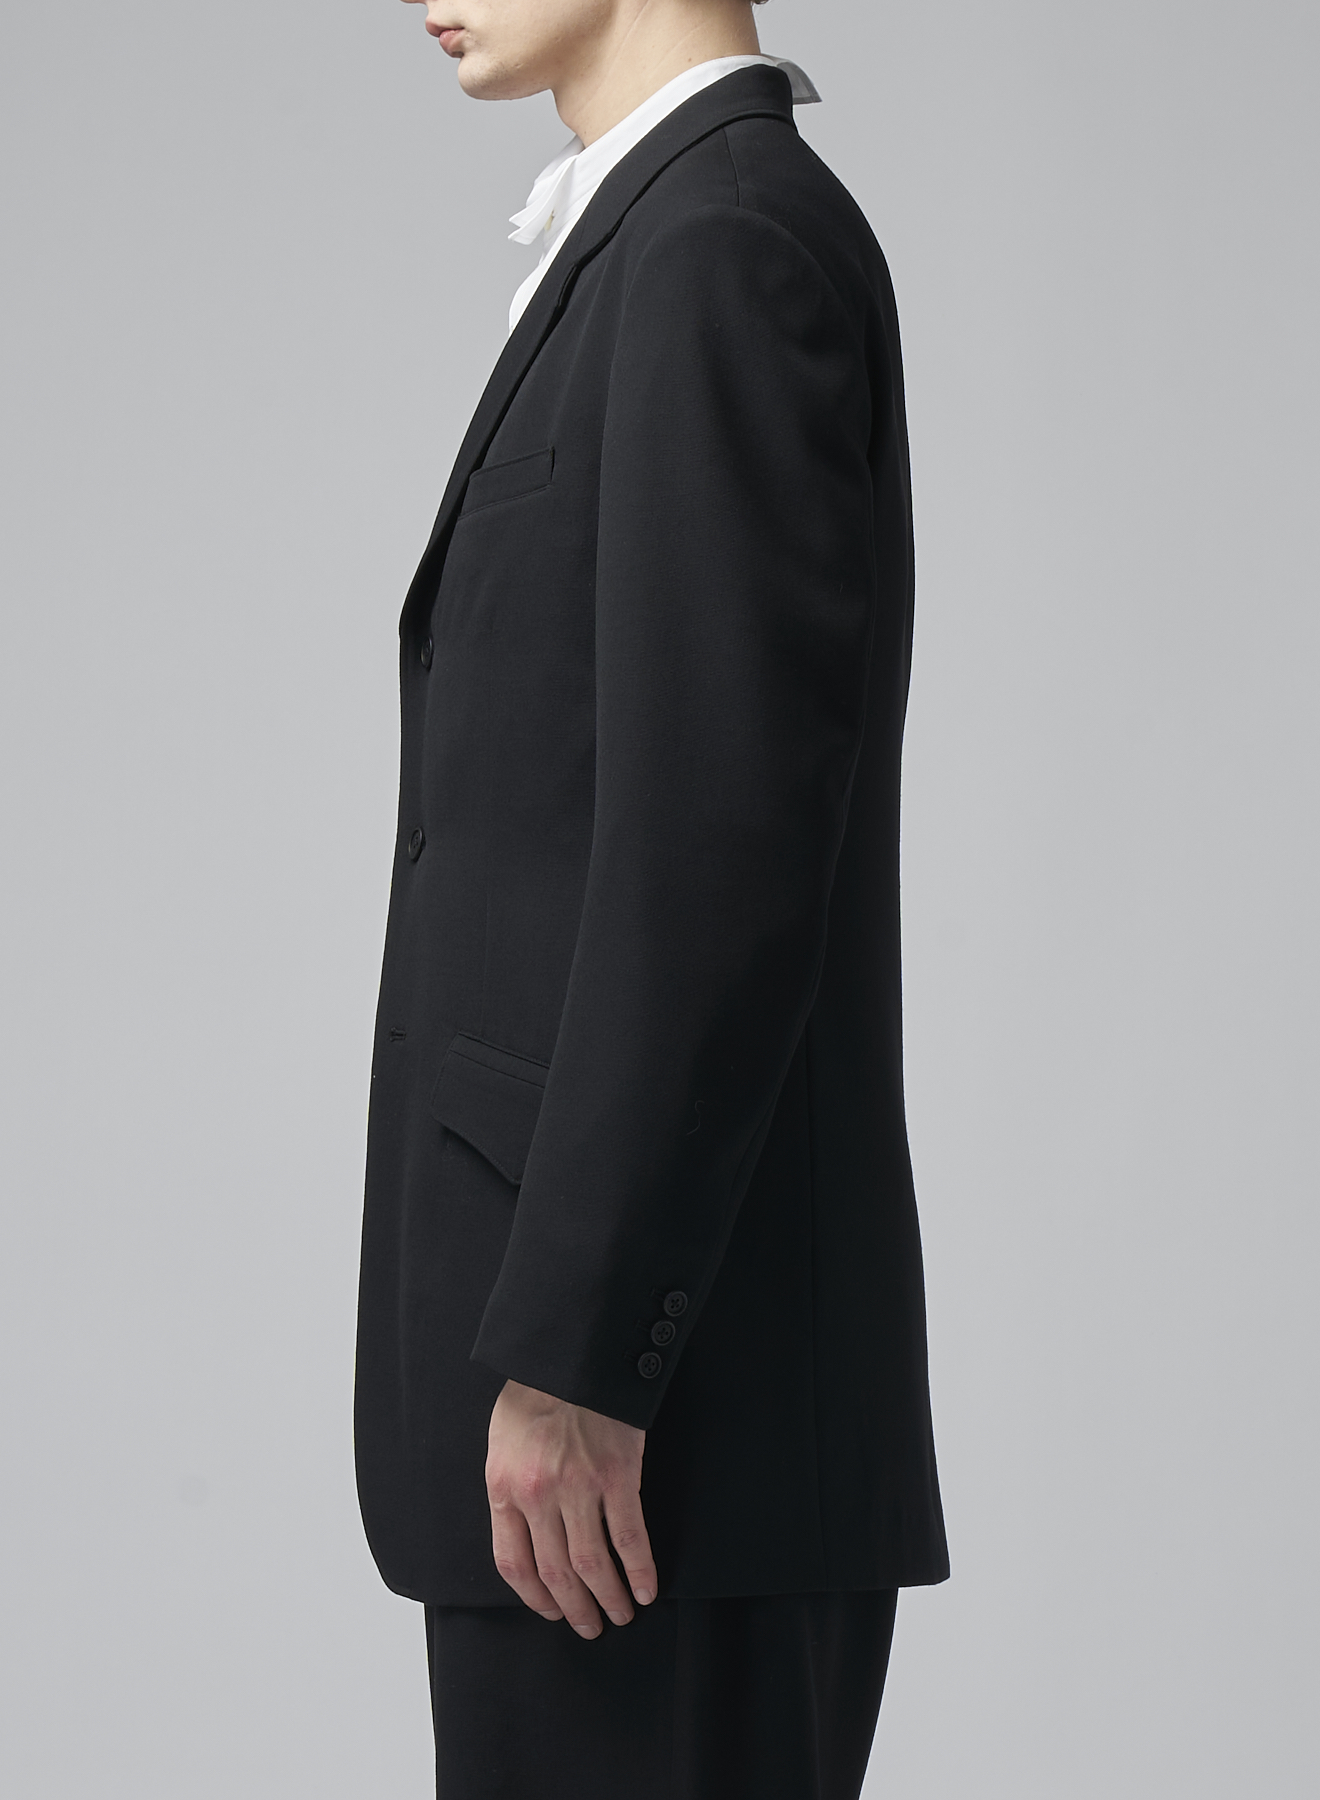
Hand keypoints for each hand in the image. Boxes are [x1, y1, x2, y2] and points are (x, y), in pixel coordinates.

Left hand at [485, 1378, 657, 1638]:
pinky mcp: (617, 1476)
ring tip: (620, 1614)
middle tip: (591, 1626)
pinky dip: (640, 1569)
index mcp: (504, 1488)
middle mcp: (538, 1495)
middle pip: (556, 1571)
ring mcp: (579, 1487)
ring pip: (593, 1563)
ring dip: (609, 1597)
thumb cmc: (536, 1394)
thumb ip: (509, 1488)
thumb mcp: (502, 1442)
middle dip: (575, 1608)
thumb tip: (524, 1533)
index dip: (534, 1596)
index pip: (514, 1563)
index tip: (552, 1610)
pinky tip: (646, 1588)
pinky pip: (630, 1536)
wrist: (573, 1354)